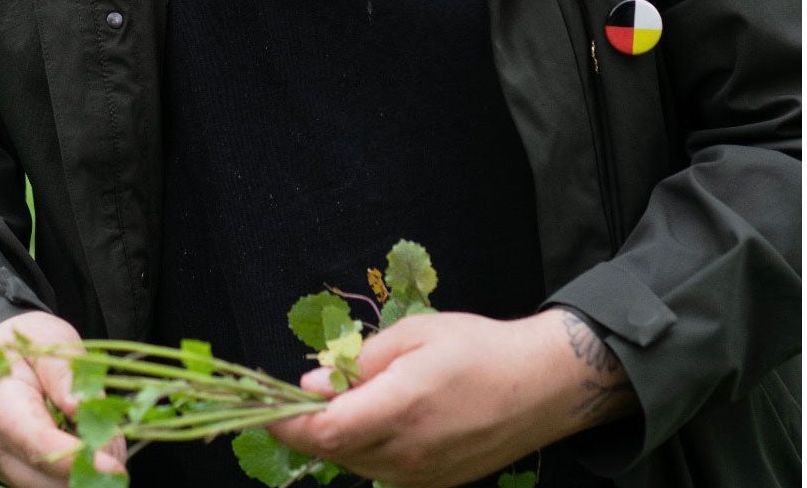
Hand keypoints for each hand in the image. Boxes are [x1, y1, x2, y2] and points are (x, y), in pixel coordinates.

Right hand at [0, 310, 126, 486]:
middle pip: (42, 476)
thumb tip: (81, 408)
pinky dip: (74, 473)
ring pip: (46, 487)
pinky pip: (46, 484)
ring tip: (108, 441)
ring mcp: (0, 462)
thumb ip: (64, 375)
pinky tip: (92, 446)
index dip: (74, 457)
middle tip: (120, 443)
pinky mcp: (13, 472)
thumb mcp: (48, 341)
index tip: (112, 465)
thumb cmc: (25, 345)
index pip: (35, 441)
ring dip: (84, 473)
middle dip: (89, 467)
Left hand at [265, 307, 636, 487]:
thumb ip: (362, 361)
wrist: (542, 386)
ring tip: (361, 398)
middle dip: (312, 423)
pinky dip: (370, 447)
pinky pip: (382, 470)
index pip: (323, 430)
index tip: (264, 404)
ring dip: (342, 436)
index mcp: (401, 406)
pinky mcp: (432, 485)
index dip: (285, 421)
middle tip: (314, 390)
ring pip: (355, 463)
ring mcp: (419, 475)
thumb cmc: (479, 347)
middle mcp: (405, 451)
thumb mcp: (419, 333)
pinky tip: (388, 418)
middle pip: (332, 450)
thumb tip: (312, 384)